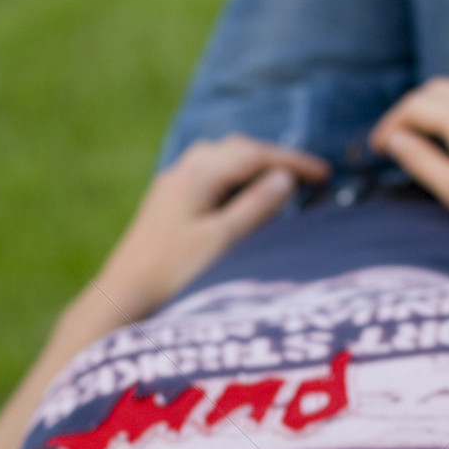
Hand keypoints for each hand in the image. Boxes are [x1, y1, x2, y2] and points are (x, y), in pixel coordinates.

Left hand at [92, 135, 330, 324]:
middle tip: (308, 175)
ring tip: (278, 182)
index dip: (293, 161)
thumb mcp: (223, 241)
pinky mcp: (164, 207)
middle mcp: (182, 173)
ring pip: (218, 160)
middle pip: (236, 150)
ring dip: (251, 166)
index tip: (326, 173)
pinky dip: (232, 180)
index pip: (255, 154)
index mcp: (199, 175)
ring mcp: (170, 189)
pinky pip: (205, 177)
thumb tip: (284, 178)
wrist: (123, 298)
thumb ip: (256, 207)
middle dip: (274, 158)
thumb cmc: (174, 274)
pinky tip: (238, 199)